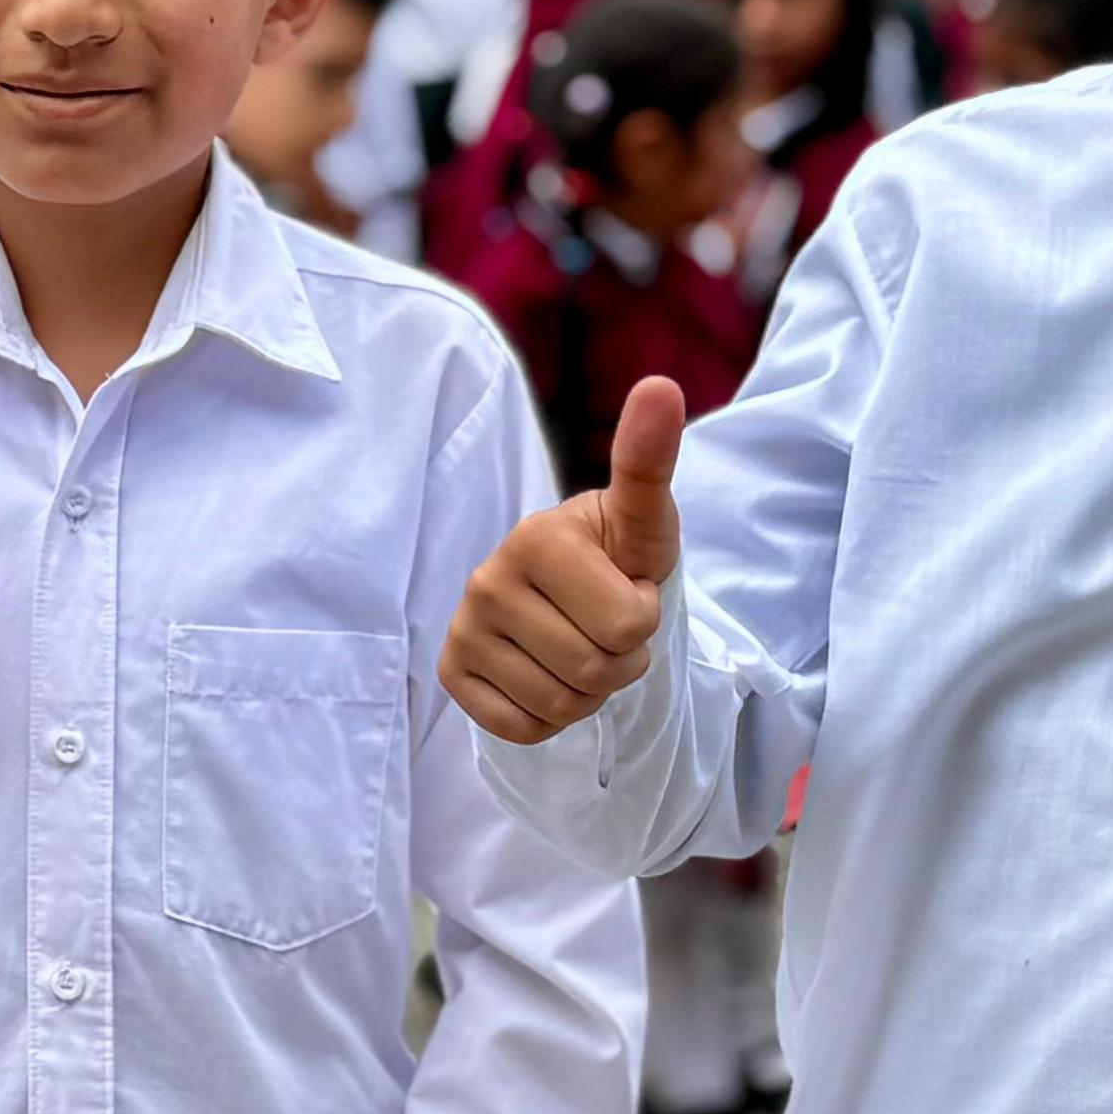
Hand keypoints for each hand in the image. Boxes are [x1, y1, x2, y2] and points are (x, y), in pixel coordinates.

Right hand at [439, 376, 683, 745]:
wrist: (568, 592)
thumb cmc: (614, 553)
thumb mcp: (643, 517)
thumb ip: (649, 460)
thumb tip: (661, 386)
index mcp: (536, 537)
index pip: (629, 625)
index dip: (644, 620)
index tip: (625, 589)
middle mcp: (486, 580)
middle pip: (594, 671)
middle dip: (619, 662)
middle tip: (604, 629)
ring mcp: (462, 629)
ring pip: (560, 705)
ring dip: (587, 693)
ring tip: (578, 649)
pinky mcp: (451, 673)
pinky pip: (521, 727)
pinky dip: (548, 717)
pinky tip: (544, 675)